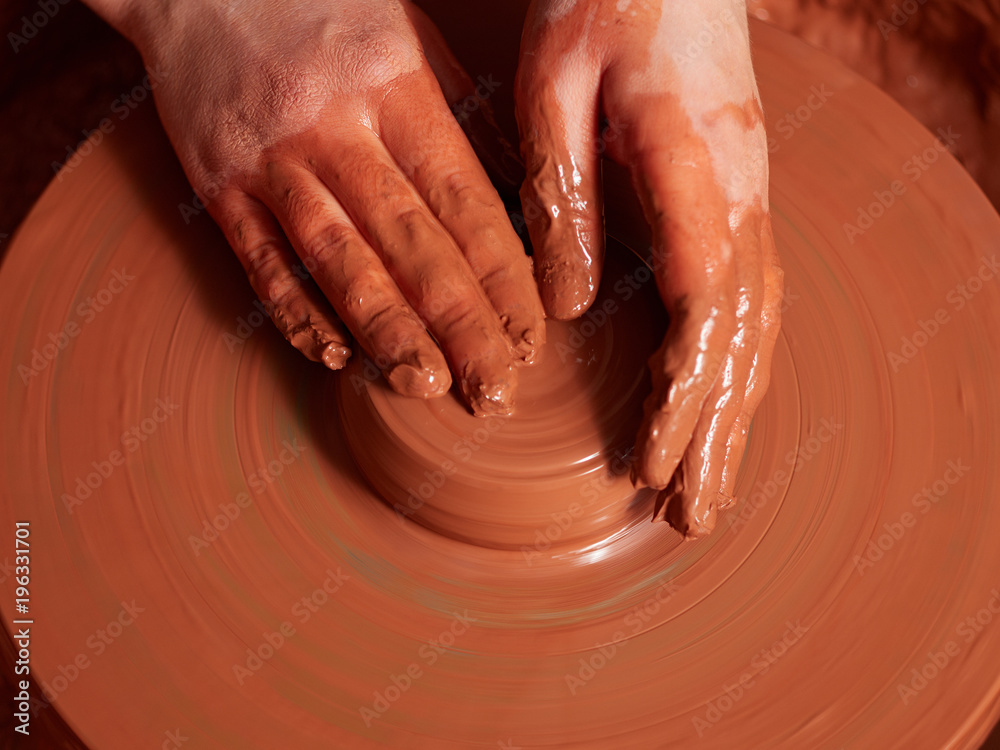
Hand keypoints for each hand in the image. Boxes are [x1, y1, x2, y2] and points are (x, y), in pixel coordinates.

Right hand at [93, 0, 544, 415]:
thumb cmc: (325, 10)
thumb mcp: (412, 41)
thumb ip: (464, 122)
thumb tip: (519, 199)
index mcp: (398, 89)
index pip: (464, 202)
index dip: (502, 277)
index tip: (531, 336)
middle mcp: (336, 129)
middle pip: (410, 244)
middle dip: (460, 325)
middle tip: (494, 388)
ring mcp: (272, 160)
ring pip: (338, 260)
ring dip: (386, 331)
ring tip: (427, 387)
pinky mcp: (219, 185)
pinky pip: (260, 260)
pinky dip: (295, 313)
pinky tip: (333, 357)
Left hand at [515, 0, 783, 536]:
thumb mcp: (554, 84)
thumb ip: (565, 194)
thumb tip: (574, 308)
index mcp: (694, 164)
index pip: (703, 300)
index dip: (685, 388)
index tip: (656, 460)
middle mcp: (740, 190)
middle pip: (741, 334)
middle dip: (717, 431)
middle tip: (693, 517)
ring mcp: (747, 194)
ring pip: (754, 324)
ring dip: (734, 411)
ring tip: (708, 489)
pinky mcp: (732, 195)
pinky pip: (746, 294)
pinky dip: (734, 364)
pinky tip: (717, 406)